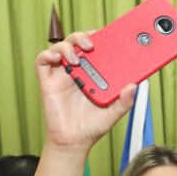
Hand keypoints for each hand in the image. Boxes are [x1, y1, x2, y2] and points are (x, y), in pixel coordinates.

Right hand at [36, 30, 135, 149]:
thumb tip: (134, 86)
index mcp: (93, 74)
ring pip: (59, 48)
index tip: (105, 34)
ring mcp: (62, 75)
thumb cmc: (93, 125)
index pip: (94, 50)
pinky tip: (58, 59)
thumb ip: (125, 101)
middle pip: (75, 43)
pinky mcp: (48, 81)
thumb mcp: (114, 113)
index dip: (97, 39)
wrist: (75, 141)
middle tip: (91, 44)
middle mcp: (77, 71)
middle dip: (82, 37)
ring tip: (77, 59)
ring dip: (67, 47)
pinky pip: (42, 61)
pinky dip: (47, 54)